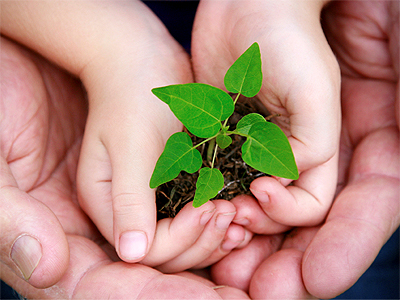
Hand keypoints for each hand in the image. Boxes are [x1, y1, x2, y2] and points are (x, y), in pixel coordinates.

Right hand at [0, 36, 249, 298]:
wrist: (139, 62)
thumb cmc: (131, 94)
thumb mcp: (129, 143)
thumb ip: (127, 197)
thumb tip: (131, 254)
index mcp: (105, 203)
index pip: (145, 253)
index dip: (182, 245)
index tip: (213, 220)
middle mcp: (124, 212)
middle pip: (165, 256)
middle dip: (202, 243)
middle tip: (231, 216)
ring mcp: (146, 204)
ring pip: (182, 244)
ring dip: (213, 238)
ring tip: (239, 217)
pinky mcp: (166, 191)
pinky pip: (191, 221)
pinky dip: (216, 222)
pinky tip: (237, 212)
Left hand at [192, 0, 340, 230]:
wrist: (243, 9)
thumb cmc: (285, 41)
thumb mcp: (313, 90)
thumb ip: (313, 141)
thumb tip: (283, 178)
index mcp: (311, 149)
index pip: (310, 206)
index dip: (287, 210)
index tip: (260, 188)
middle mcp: (279, 155)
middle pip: (272, 211)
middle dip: (255, 221)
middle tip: (229, 213)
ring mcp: (245, 149)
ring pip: (240, 201)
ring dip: (227, 214)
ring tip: (211, 210)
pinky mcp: (215, 138)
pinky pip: (211, 177)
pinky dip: (204, 193)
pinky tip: (194, 195)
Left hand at [211, 1, 399, 297]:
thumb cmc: (318, 21)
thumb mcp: (370, 71)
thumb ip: (367, 130)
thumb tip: (347, 189)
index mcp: (368, 140)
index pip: (362, 210)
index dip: (343, 249)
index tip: (313, 279)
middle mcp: (323, 152)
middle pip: (310, 223)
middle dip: (290, 261)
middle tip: (262, 291)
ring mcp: (276, 146)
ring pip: (266, 209)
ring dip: (251, 241)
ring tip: (229, 266)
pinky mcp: (236, 136)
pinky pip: (230, 181)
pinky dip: (221, 205)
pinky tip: (210, 222)